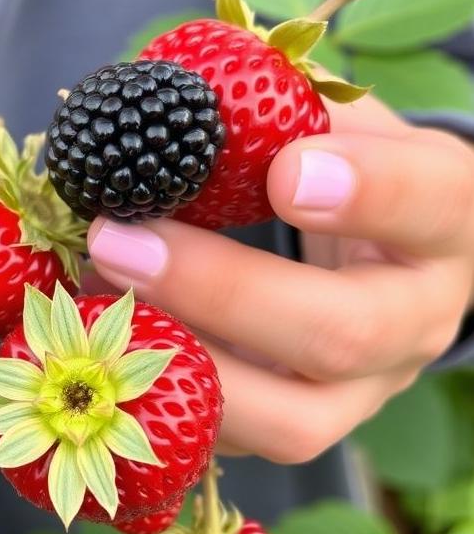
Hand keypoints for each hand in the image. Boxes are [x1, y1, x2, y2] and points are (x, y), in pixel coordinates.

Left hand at [87, 94, 473, 464]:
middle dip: (221, 291)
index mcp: (445, 219)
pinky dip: (159, 396)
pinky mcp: (303, 426)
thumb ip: (271, 107)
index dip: (367, 192)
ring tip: (94, 293)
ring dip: (178, 360)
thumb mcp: (329, 121)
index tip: (284, 170)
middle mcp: (418, 319)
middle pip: (345, 333)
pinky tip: (99, 337)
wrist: (375, 254)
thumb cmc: (344, 167)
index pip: (433, 202)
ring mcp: (364, 392)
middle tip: (120, 239)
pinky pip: (236, 441)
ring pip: (293, 422)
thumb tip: (158, 92)